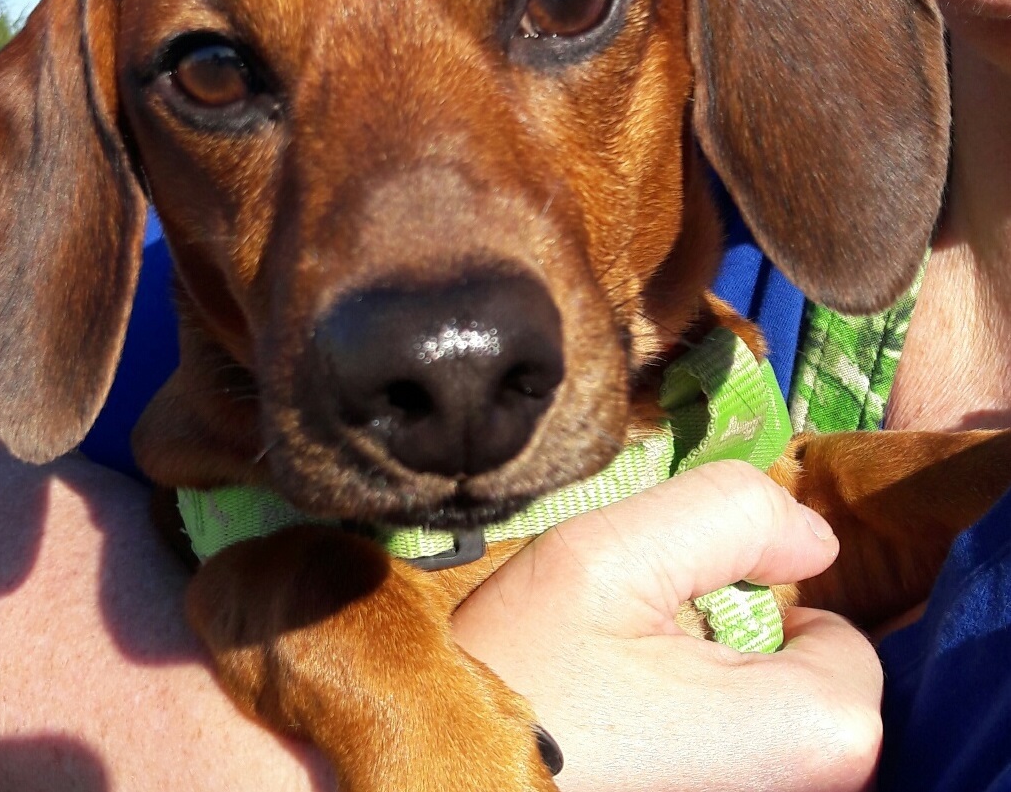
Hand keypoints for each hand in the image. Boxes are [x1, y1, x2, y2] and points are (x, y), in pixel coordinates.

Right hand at [454, 461, 881, 791]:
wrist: (437, 767)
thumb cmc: (522, 673)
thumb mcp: (609, 556)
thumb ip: (727, 513)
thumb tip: (810, 535)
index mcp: (812, 733)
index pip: (842, 637)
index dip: (762, 600)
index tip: (677, 607)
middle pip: (803, 683)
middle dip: (733, 644)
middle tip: (637, 644)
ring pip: (761, 721)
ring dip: (704, 684)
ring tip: (621, 684)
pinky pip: (727, 752)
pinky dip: (687, 725)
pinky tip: (619, 723)